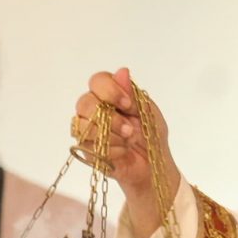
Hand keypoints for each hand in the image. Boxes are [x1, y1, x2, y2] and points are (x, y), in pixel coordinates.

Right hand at [75, 67, 180, 237]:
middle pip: (84, 103)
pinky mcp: (86, 149)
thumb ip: (132, 94)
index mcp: (109, 95)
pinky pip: (88, 146)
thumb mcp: (148, 112)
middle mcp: (94, 109)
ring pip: (83, 125)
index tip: (127, 104)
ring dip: (111, 135)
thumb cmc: (151, 135)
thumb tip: (122, 72)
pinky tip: (122, 152)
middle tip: (130, 129)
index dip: (109, 91)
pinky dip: (110, 149)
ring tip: (128, 140)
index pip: (97, 81)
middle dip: (111, 118)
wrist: (153, 165)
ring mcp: (87, 129)